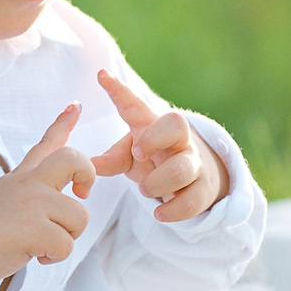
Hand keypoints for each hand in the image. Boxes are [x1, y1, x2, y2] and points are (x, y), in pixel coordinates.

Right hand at [0, 104, 94, 283]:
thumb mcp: (4, 196)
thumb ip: (29, 187)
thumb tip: (51, 189)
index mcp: (22, 176)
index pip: (46, 143)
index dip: (63, 123)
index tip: (76, 105)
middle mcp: (29, 183)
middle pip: (73, 160)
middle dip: (88, 176)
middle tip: (81, 194)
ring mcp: (33, 203)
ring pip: (79, 217)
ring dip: (65, 238)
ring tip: (40, 242)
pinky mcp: (35, 229)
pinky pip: (66, 245)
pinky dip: (53, 257)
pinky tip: (34, 254)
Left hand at [94, 70, 226, 221]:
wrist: (194, 180)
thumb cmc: (154, 161)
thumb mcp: (131, 157)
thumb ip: (110, 160)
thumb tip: (87, 166)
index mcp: (153, 125)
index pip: (136, 104)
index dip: (119, 91)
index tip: (101, 76)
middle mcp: (178, 139)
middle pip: (176, 124)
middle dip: (155, 138)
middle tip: (138, 154)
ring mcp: (194, 162)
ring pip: (182, 168)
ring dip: (158, 183)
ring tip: (144, 191)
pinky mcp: (203, 188)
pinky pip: (193, 200)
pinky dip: (174, 210)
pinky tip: (160, 214)